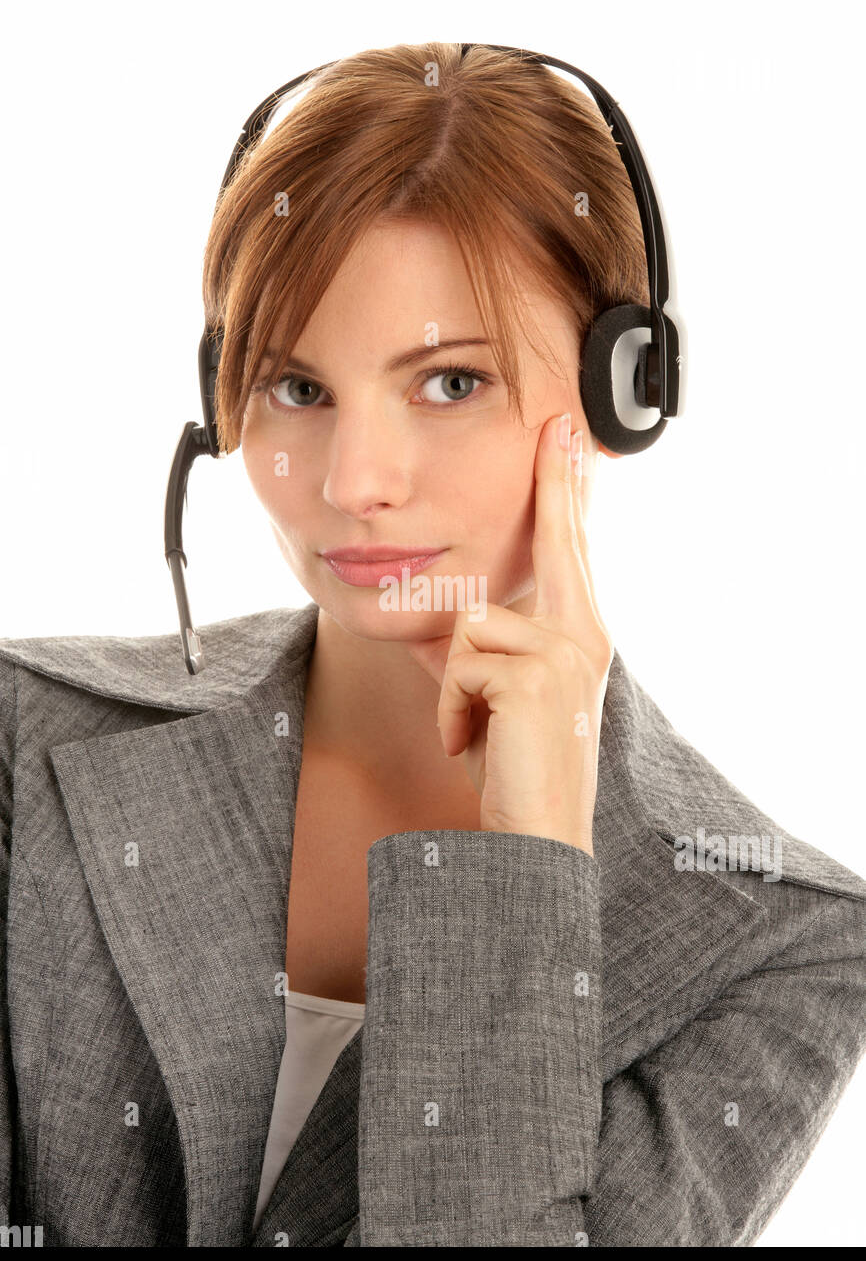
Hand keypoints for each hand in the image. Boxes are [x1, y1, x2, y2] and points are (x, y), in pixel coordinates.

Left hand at [406, 413, 613, 855]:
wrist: (535, 840)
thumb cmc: (515, 771)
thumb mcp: (499, 698)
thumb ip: (485, 649)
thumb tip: (454, 612)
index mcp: (578, 635)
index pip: (568, 550)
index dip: (567, 491)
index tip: (568, 437)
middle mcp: (584, 636)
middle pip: (557, 541)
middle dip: (556, 481)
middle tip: (557, 421)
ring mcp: (566, 654)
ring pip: (470, 619)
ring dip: (452, 684)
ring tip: (474, 731)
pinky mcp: (535, 677)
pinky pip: (459, 663)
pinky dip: (450, 710)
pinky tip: (472, 745)